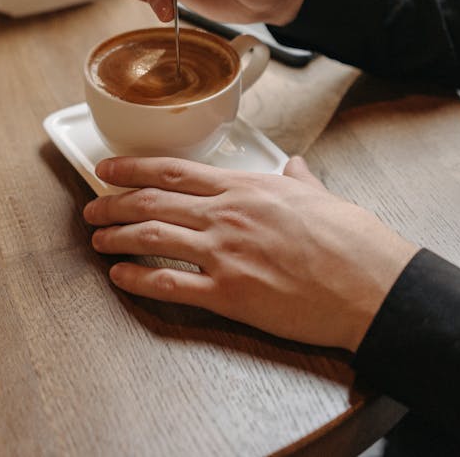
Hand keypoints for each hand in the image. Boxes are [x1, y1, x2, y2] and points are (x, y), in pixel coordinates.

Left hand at [83, 155, 417, 351]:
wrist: (367, 281)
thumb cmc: (347, 238)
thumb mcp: (319, 195)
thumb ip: (298, 178)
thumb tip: (295, 165)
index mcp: (245, 187)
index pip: (174, 171)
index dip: (133, 169)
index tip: (108, 169)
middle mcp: (225, 215)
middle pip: (152, 202)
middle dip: (114, 203)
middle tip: (92, 206)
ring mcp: (223, 253)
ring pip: (152, 238)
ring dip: (117, 236)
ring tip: (97, 238)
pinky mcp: (228, 294)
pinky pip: (169, 284)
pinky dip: (138, 279)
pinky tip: (120, 276)